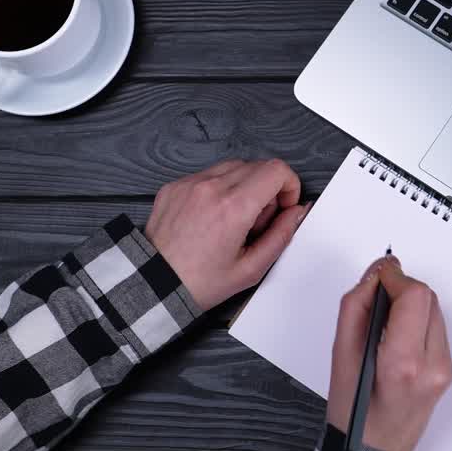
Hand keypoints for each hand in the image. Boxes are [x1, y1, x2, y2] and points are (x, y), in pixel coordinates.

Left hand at [146, 159, 308, 310]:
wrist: (154, 284)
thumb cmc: (199, 282)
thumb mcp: (250, 269)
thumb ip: (281, 235)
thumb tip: (297, 212)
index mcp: (234, 208)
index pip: (276, 170)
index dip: (289, 186)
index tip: (283, 206)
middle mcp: (211, 188)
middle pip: (258, 166)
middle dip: (268, 189)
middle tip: (256, 221)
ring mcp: (190, 183)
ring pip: (234, 166)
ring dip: (244, 186)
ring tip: (233, 219)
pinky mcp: (175, 185)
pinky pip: (209, 174)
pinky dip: (219, 188)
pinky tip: (212, 216)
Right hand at [326, 255, 451, 450]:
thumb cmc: (354, 415)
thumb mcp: (340, 357)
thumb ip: (355, 308)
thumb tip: (373, 277)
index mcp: (404, 364)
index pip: (414, 296)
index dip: (394, 277)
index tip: (378, 275)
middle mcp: (433, 365)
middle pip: (427, 298)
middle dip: (400, 288)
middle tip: (374, 297)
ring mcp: (444, 368)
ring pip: (433, 309)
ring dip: (408, 303)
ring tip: (382, 321)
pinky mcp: (447, 368)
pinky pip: (435, 326)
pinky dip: (415, 320)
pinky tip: (394, 335)